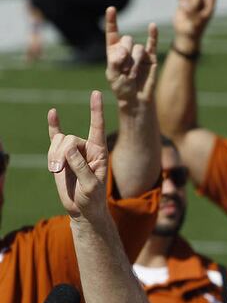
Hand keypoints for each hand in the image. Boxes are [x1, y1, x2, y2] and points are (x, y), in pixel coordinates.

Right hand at [48, 91, 108, 222]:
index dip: (96, 110)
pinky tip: (52, 113)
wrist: (83, 209)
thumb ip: (81, 167)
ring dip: (54, 157)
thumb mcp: (90, 185)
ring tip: (57, 172)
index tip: (96, 93)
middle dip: (61, 154)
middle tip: (59, 171)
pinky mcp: (62, 157)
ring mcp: (73, 151)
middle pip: (69, 138)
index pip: (98, 127)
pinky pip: (55, 138)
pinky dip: (53, 126)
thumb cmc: (92, 199)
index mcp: (100, 152)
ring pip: (58, 143)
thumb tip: (68, 148)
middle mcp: (87, 148)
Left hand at [105, 8, 157, 106]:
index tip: (111, 9)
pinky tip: (152, 26)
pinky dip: (153, 35)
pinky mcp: (151, 58)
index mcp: (114, 51)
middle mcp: (127, 49)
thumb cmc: (122, 88)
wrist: (137, 99)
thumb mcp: (112, 75)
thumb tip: (125, 49)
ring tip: (132, 74)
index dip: (112, 21)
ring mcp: (139, 53)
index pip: (112, 33)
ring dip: (134, 61)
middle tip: (124, 68)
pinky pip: (152, 44)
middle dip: (125, 53)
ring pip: (138, 48)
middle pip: (127, 39)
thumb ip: (115, 60)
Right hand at [172, 0, 218, 47]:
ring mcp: (193, 3)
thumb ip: (191, 13)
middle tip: (191, 14)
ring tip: (186, 14)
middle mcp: (202, 4)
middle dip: (193, 3)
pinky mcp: (183, 3)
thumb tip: (183, 4)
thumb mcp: (195, 23)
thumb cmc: (193, 31)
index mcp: (209, 8)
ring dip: (186, 4)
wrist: (185, 36)